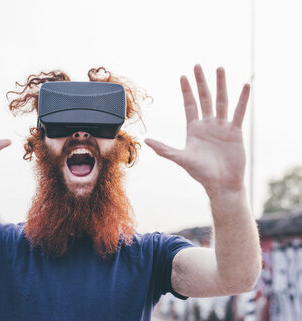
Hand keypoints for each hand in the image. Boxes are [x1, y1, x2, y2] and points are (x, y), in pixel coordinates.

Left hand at [145, 65, 249, 192]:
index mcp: (194, 129)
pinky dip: (242, 99)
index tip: (183, 76)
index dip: (186, 91)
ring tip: (220, 68)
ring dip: (221, 85)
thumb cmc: (201, 173)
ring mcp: (222, 127)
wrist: (221, 183)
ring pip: (221, 101)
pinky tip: (245, 86)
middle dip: (200, 82)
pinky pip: (239, 112)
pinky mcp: (235, 132)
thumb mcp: (181, 158)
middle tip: (197, 65)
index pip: (189, 105)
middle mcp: (208, 125)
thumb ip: (164, 149)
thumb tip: (146, 141)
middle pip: (204, 98)